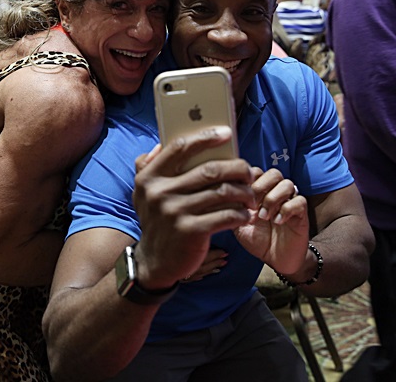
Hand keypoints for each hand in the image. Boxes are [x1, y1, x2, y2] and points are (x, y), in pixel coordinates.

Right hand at [131, 126, 255, 289]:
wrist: (155, 262)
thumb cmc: (158, 221)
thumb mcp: (145, 193)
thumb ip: (150, 167)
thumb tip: (162, 143)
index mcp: (150, 177)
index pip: (180, 147)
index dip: (205, 137)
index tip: (226, 133)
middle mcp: (160, 192)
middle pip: (209, 169)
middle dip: (236, 168)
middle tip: (248, 172)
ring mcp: (175, 212)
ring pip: (222, 192)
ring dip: (243, 192)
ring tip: (250, 196)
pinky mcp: (191, 231)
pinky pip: (226, 215)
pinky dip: (241, 214)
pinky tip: (245, 215)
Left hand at [234, 169, 309, 276]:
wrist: (276, 259)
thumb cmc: (258, 240)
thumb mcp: (239, 225)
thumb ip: (233, 210)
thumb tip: (226, 196)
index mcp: (261, 192)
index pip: (257, 172)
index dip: (249, 180)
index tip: (242, 198)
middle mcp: (276, 193)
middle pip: (274, 173)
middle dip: (262, 186)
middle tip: (253, 206)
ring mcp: (290, 201)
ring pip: (288, 184)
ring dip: (273, 199)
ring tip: (265, 217)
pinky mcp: (302, 213)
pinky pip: (299, 201)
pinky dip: (287, 210)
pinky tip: (278, 222)